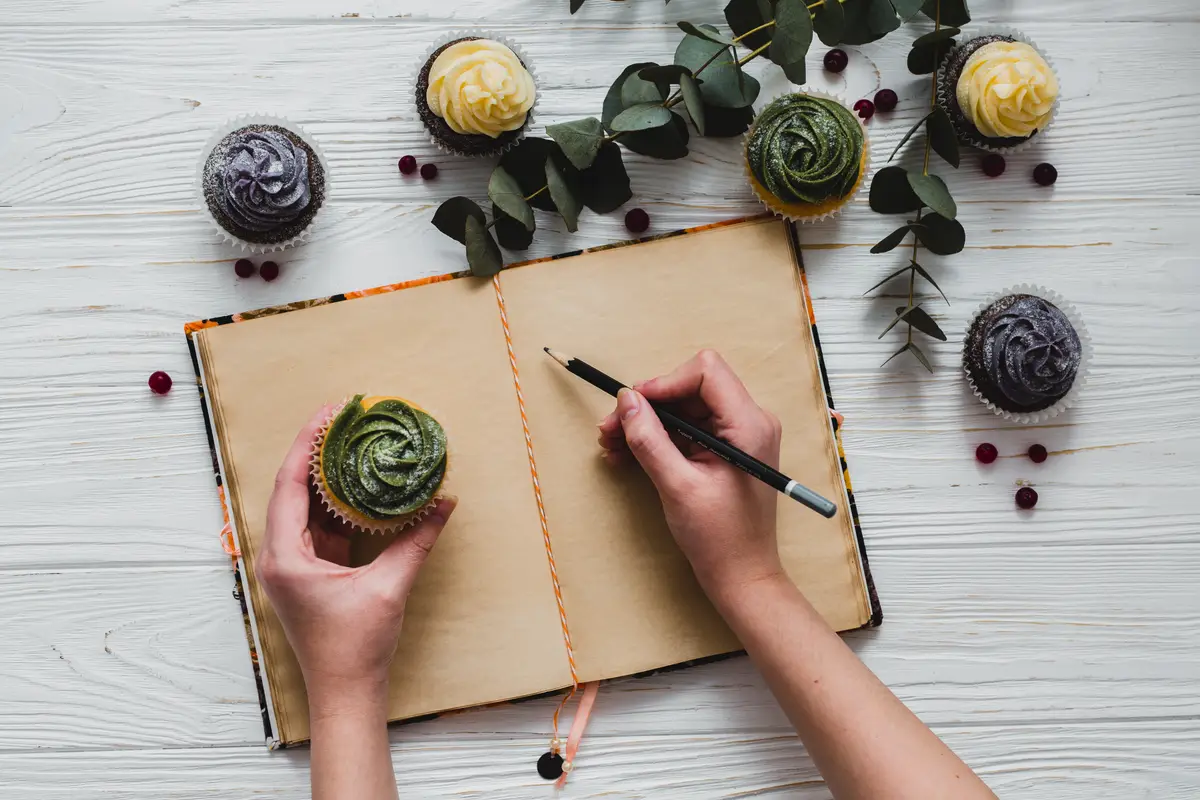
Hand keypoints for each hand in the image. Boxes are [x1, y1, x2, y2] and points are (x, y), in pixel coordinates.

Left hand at [256, 405, 456, 708]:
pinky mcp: (307, 573)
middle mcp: (278, 556)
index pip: (291, 483)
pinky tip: (358, 486)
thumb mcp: (389, 587)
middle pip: (293, 488)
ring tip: (351, 442)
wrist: (345, 693)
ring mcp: (291, 565)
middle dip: (317, 451)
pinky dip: (336, 504)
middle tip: (344, 418)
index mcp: (285, 556)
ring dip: (326, 476)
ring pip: (304, 507)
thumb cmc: (355, 648)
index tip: (331, 413)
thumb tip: (443, 502)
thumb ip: (416, 540)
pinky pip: (317, 527)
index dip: (309, 443)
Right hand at [598, 350, 783, 597]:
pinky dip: (657, 438)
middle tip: (610, 428)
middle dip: (647, 406)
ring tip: (611, 443)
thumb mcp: (677, 486)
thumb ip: (650, 440)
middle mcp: (748, 422)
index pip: (705, 372)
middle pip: (690, 388)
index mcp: (748, 425)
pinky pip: (687, 429)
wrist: (741, 575)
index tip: (633, 406)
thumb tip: (626, 401)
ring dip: (646, 423)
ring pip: (683, 408)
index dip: (664, 383)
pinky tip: (626, 453)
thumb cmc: (720, 537)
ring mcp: (737, 435)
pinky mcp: (725, 449)